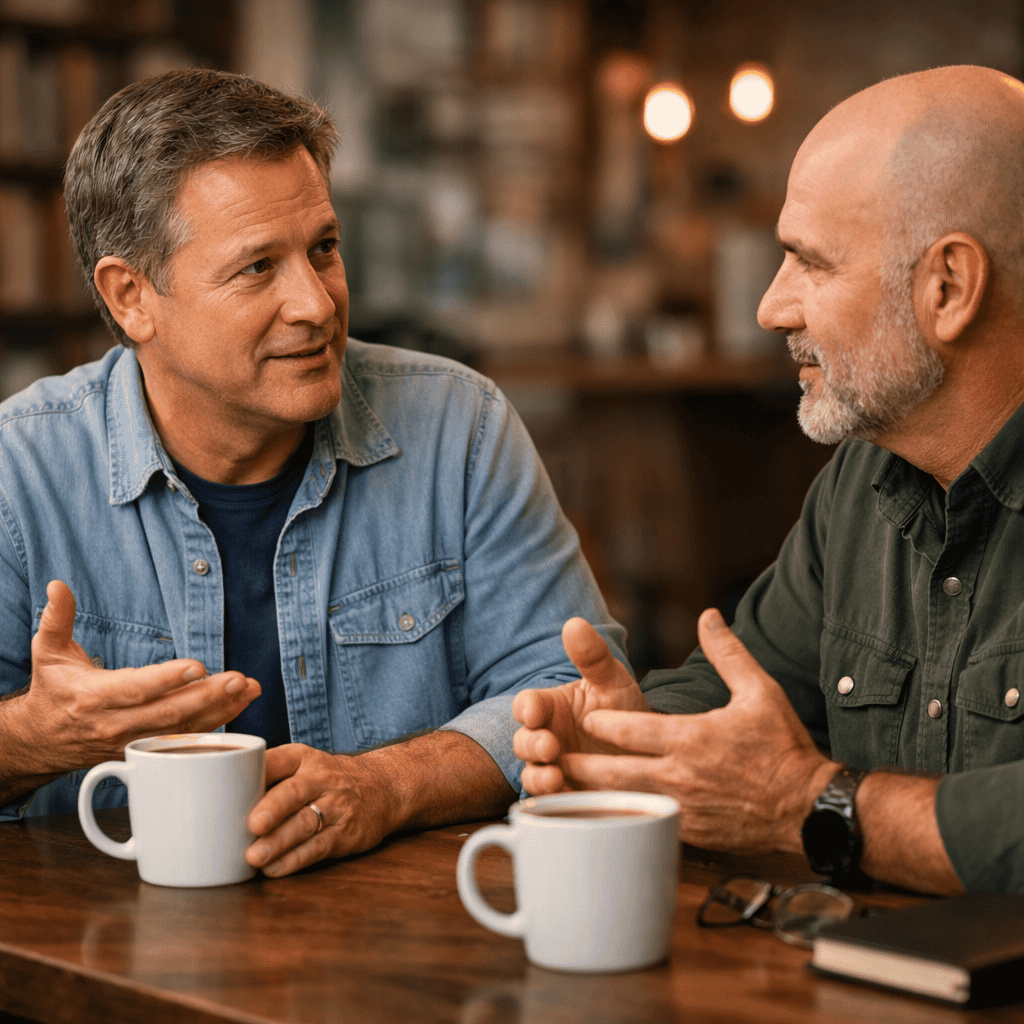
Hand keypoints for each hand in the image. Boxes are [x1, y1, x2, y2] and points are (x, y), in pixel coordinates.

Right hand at [3, 580, 260, 777]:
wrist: (42, 739)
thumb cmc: (53, 690)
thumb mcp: (47, 651)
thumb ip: (56, 618)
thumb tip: (58, 586)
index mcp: (93, 697)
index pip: (135, 689)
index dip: (167, 679)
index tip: (198, 665)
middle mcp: (115, 724)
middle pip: (167, 712)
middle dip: (207, 696)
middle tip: (239, 679)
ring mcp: (131, 742)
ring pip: (181, 729)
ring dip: (220, 710)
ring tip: (248, 690)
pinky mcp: (144, 753)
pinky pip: (183, 741)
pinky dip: (213, 724)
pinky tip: (237, 707)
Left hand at [246, 744, 394, 876]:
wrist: (381, 788)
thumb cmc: (325, 780)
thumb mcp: (303, 765)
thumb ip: (267, 777)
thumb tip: (212, 799)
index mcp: (303, 758)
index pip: (279, 760)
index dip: (257, 771)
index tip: (233, 783)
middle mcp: (322, 779)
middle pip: (295, 792)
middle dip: (273, 808)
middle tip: (252, 824)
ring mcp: (336, 807)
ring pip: (305, 824)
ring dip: (279, 842)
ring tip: (255, 856)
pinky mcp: (345, 834)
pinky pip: (318, 848)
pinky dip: (295, 860)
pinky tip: (274, 869)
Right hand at [512, 617, 648, 794]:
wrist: (650, 753)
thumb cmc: (623, 712)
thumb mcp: (613, 682)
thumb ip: (593, 657)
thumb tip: (574, 623)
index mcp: (551, 708)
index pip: (526, 705)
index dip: (526, 708)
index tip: (535, 711)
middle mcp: (546, 739)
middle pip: (522, 742)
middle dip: (532, 745)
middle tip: (551, 746)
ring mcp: (554, 770)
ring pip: (530, 776)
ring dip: (537, 777)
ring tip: (554, 777)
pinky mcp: (567, 798)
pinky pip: (551, 807)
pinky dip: (556, 804)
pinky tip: (569, 799)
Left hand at [556, 609, 836, 853]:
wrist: (809, 808)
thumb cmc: (784, 747)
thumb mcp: (760, 690)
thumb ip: (727, 653)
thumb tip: (708, 615)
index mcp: (691, 737)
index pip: (629, 729)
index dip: (601, 724)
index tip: (584, 718)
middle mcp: (680, 774)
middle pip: (614, 770)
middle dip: (580, 763)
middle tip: (552, 756)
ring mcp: (683, 808)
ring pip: (624, 801)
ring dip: (592, 795)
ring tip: (564, 788)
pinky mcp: (690, 832)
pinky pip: (646, 825)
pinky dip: (622, 820)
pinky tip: (604, 819)